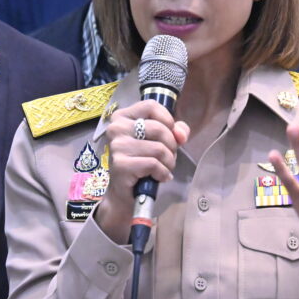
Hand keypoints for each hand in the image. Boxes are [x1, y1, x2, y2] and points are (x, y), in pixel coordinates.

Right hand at [94, 100, 188, 243]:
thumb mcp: (159, 142)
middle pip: (158, 128)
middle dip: (171, 145)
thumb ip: (174, 131)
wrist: (124, 193)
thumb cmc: (141, 163)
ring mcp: (117, 146)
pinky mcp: (121, 164)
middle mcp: (116, 128)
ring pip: (159, 148)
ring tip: (163, 169)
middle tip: (168, 157)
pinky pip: (153, 164)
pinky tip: (159, 177)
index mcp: (122, 116)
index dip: (168, 120)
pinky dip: (163, 173)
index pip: (151, 105)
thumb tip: (181, 133)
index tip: (171, 134)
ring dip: (169, 162)